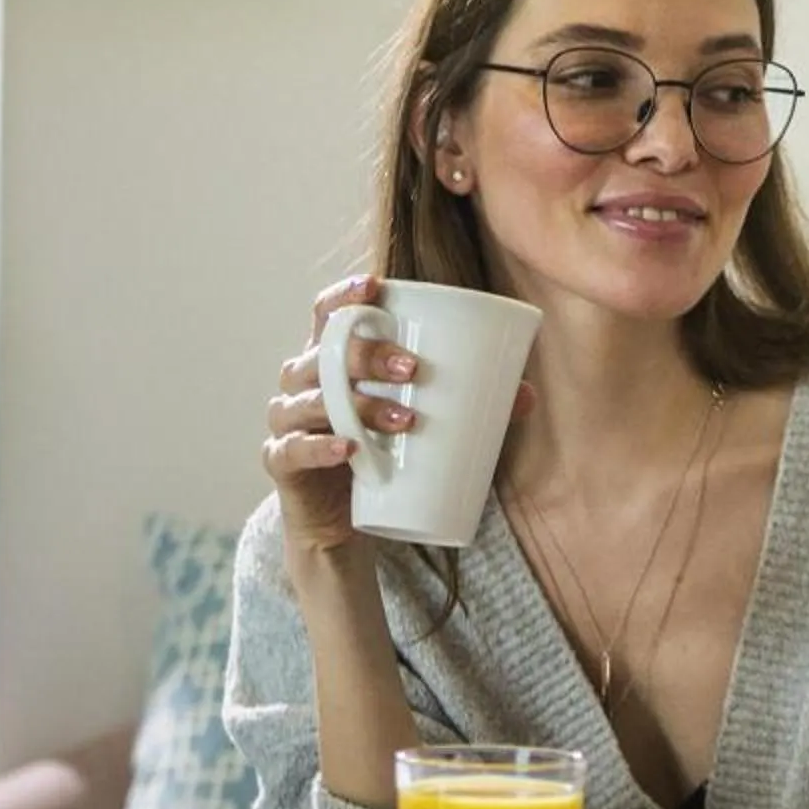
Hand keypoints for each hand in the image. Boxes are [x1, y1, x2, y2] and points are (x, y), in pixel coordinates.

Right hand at [262, 273, 533, 559]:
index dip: (344, 296)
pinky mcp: (282, 462)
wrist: (342, 521)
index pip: (327, 314)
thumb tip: (526, 395)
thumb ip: (466, 405)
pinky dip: (321, 448)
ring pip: (314, 401)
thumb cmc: (380, 452)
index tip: (376, 287)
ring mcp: (287, 421)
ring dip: (360, 405)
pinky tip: (348, 449)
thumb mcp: (417, 423)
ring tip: (406, 419)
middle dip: (369, 356)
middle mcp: (301, 381)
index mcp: (330, 358)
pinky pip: (294, 450)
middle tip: (413, 368)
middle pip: (326, 354)